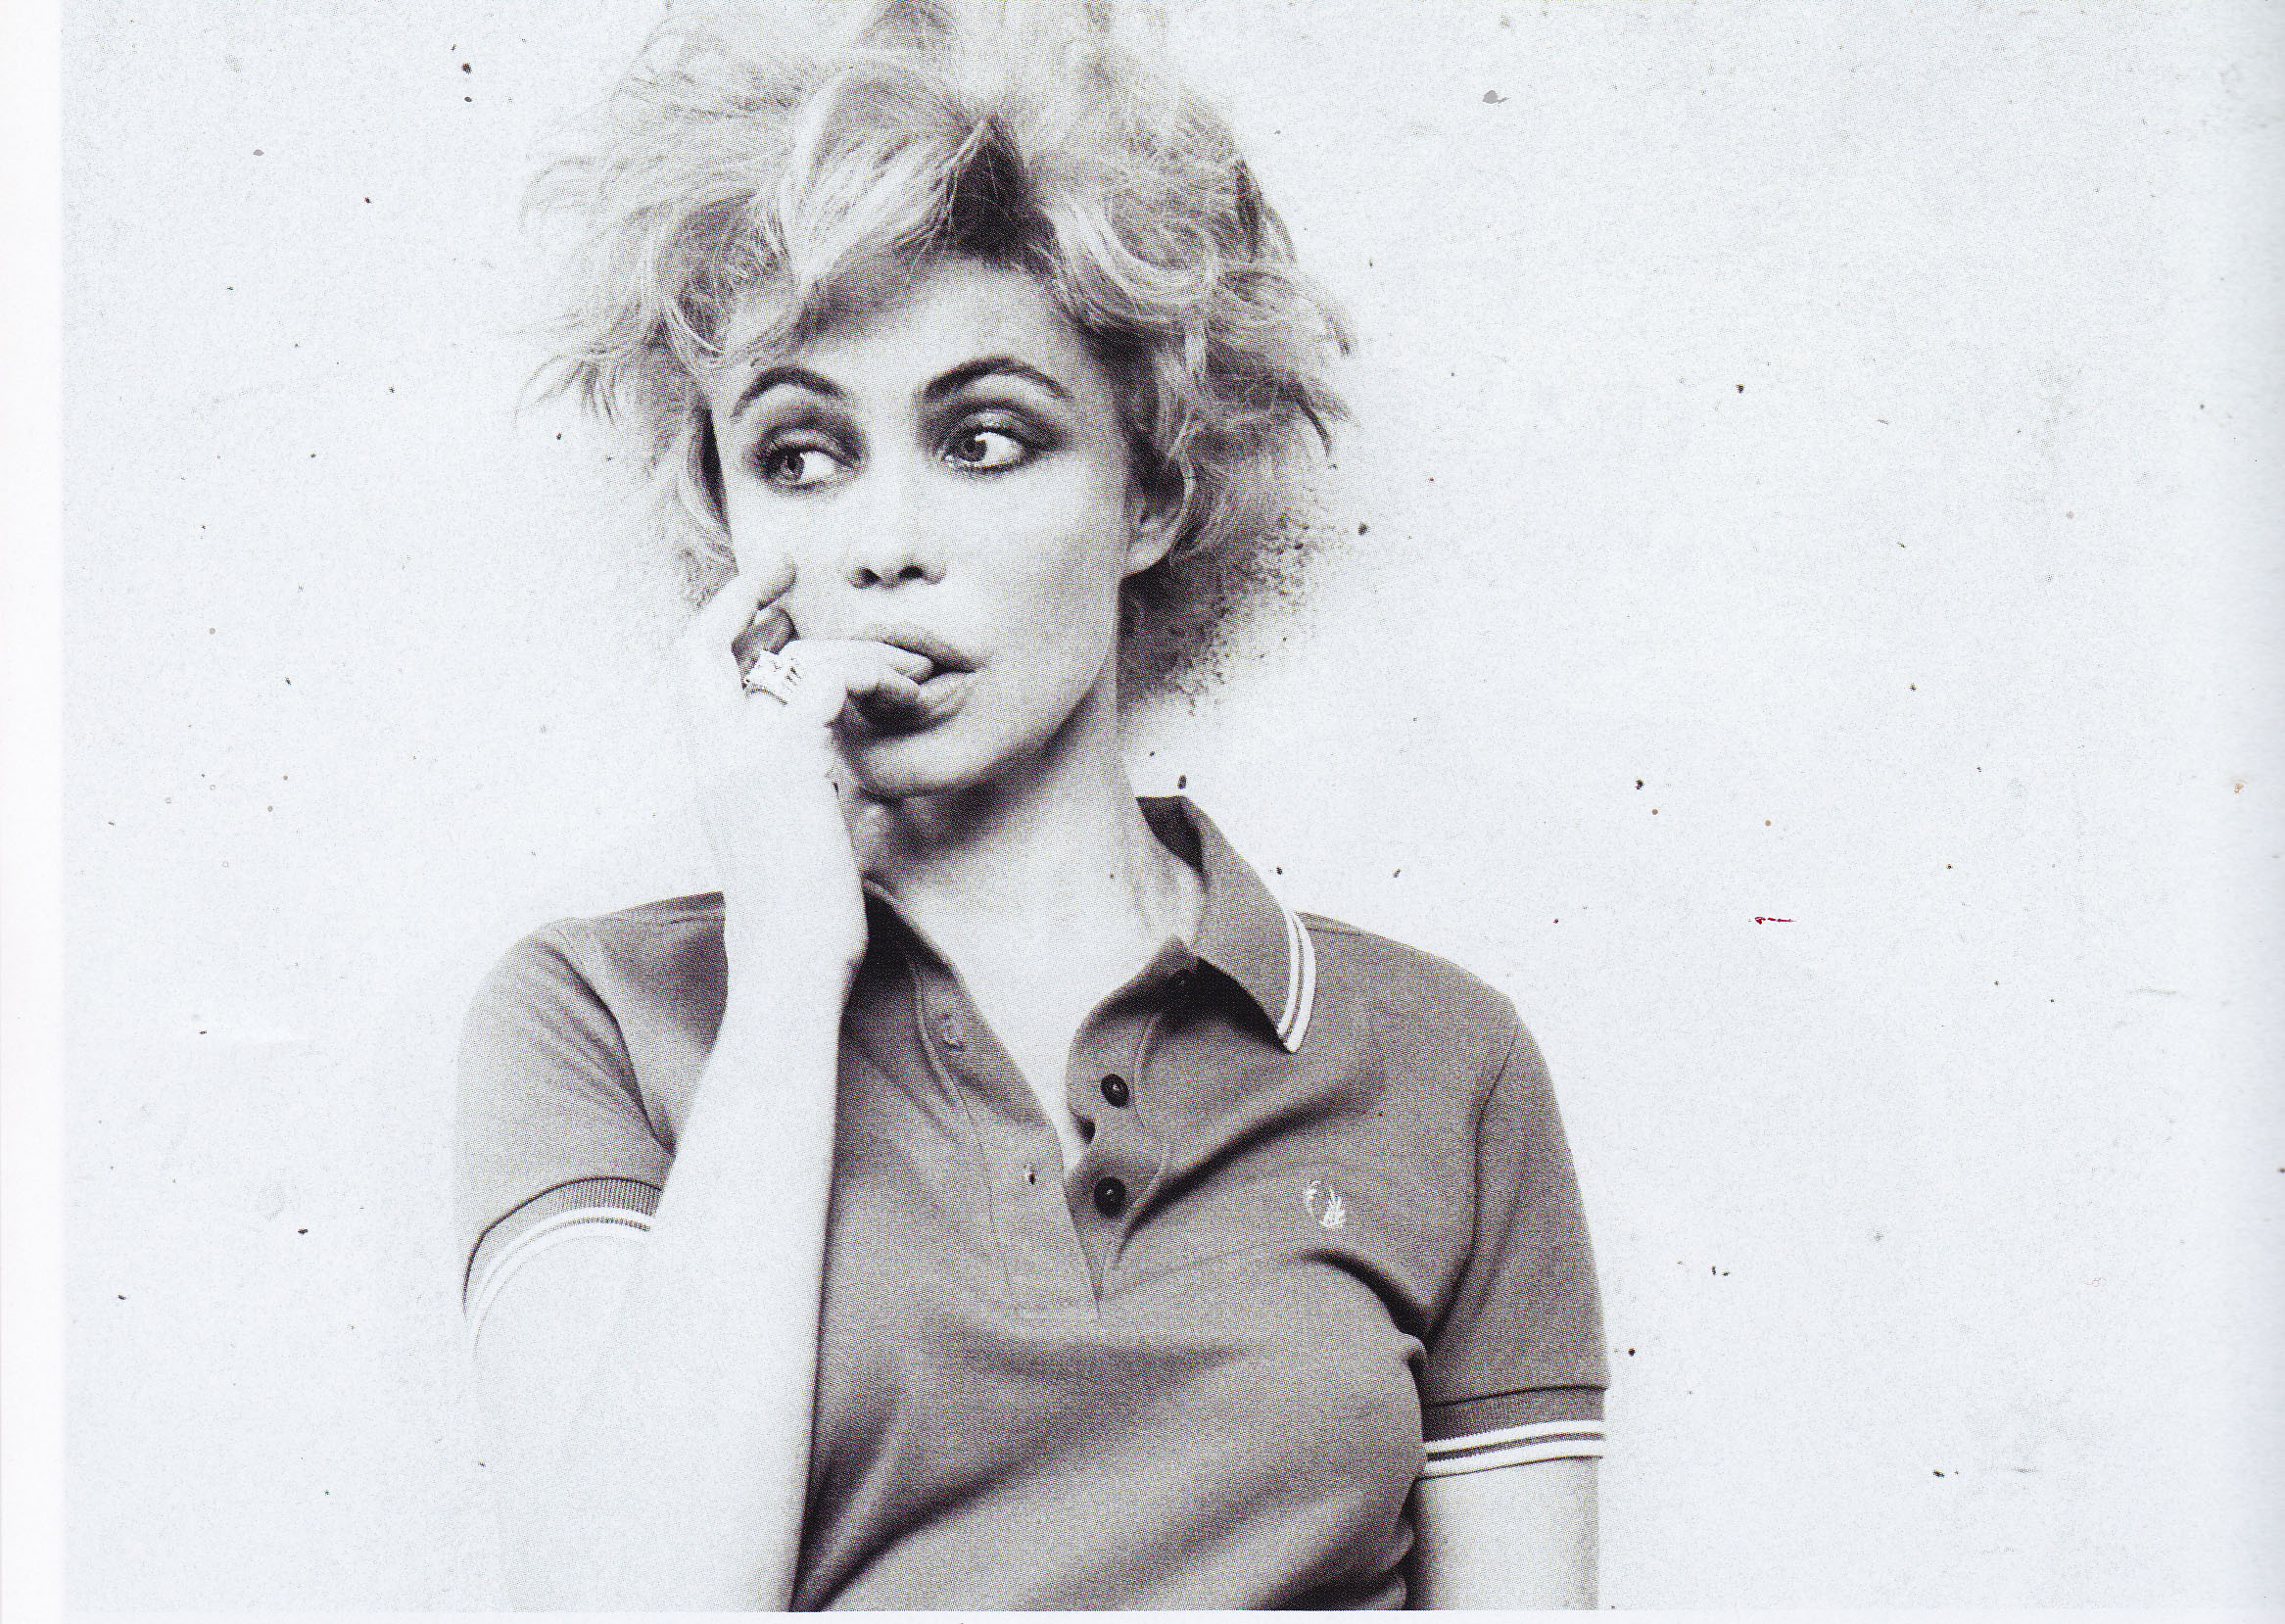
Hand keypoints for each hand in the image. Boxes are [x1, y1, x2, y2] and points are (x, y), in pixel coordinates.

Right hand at [677, 560, 930, 996]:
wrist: (789, 961)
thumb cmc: (801, 918)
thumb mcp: (789, 835)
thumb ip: (796, 787)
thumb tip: (831, 760)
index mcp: (709, 771)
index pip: (691, 675)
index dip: (722, 627)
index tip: (766, 608)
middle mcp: (712, 754)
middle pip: (696, 644)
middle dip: (742, 596)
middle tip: (787, 573)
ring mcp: (742, 753)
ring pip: (786, 658)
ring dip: (854, 651)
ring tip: (902, 667)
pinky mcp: (786, 758)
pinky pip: (829, 677)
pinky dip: (874, 673)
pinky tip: (908, 692)